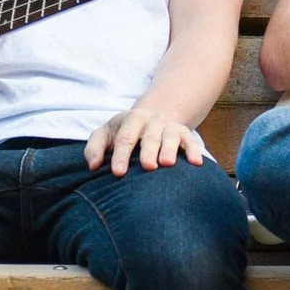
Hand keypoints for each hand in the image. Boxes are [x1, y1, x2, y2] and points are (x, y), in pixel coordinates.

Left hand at [85, 109, 208, 176]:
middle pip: (149, 137)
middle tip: (147, 167)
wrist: (153, 116)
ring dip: (169, 149)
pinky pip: (191, 141)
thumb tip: (93, 166)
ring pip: (171, 136)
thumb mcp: (106, 134)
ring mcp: (169, 127)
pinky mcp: (184, 134)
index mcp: (131, 120)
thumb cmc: (124, 132)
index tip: (118, 173)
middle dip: (148, 151)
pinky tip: (196, 163)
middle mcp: (151, 122)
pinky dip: (194, 151)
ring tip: (167, 164)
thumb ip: (95, 148)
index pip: (125, 137)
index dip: (121, 154)